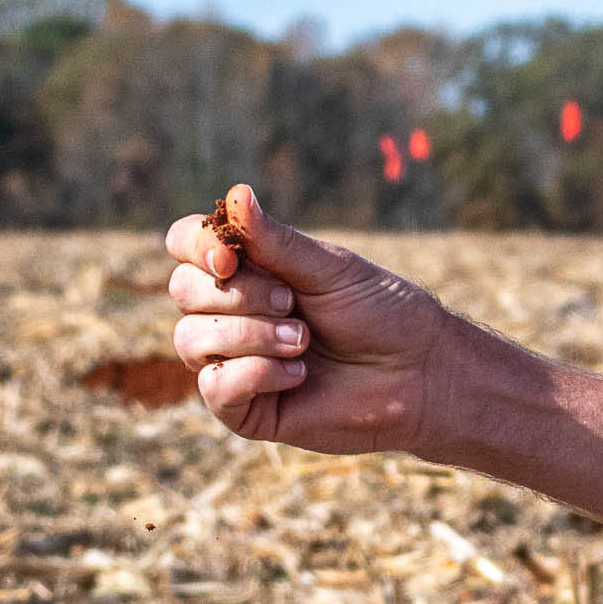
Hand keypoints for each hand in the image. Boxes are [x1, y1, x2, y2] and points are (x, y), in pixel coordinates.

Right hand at [163, 184, 451, 453]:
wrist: (419, 373)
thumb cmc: (380, 312)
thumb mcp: (327, 268)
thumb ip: (275, 240)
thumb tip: (235, 194)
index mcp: (250, 268)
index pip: (186, 244)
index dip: (196, 245)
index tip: (230, 256)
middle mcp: (233, 312)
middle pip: (184, 290)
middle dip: (239, 294)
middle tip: (293, 303)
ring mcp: (235, 360)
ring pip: (191, 339)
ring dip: (251, 335)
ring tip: (303, 340)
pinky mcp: (245, 409)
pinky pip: (215, 387)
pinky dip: (257, 374)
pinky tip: (300, 376)